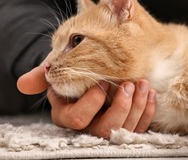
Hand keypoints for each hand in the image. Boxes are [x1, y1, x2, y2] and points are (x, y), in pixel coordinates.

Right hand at [17, 66, 155, 137]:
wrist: (94, 73)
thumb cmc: (74, 72)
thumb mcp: (58, 71)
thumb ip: (44, 76)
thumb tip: (24, 84)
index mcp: (68, 114)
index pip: (77, 119)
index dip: (91, 102)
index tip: (102, 83)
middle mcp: (89, 125)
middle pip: (104, 129)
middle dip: (120, 107)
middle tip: (129, 85)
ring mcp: (110, 125)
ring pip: (125, 129)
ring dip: (138, 106)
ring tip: (143, 84)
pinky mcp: (129, 124)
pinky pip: (141, 125)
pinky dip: (148, 109)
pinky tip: (150, 92)